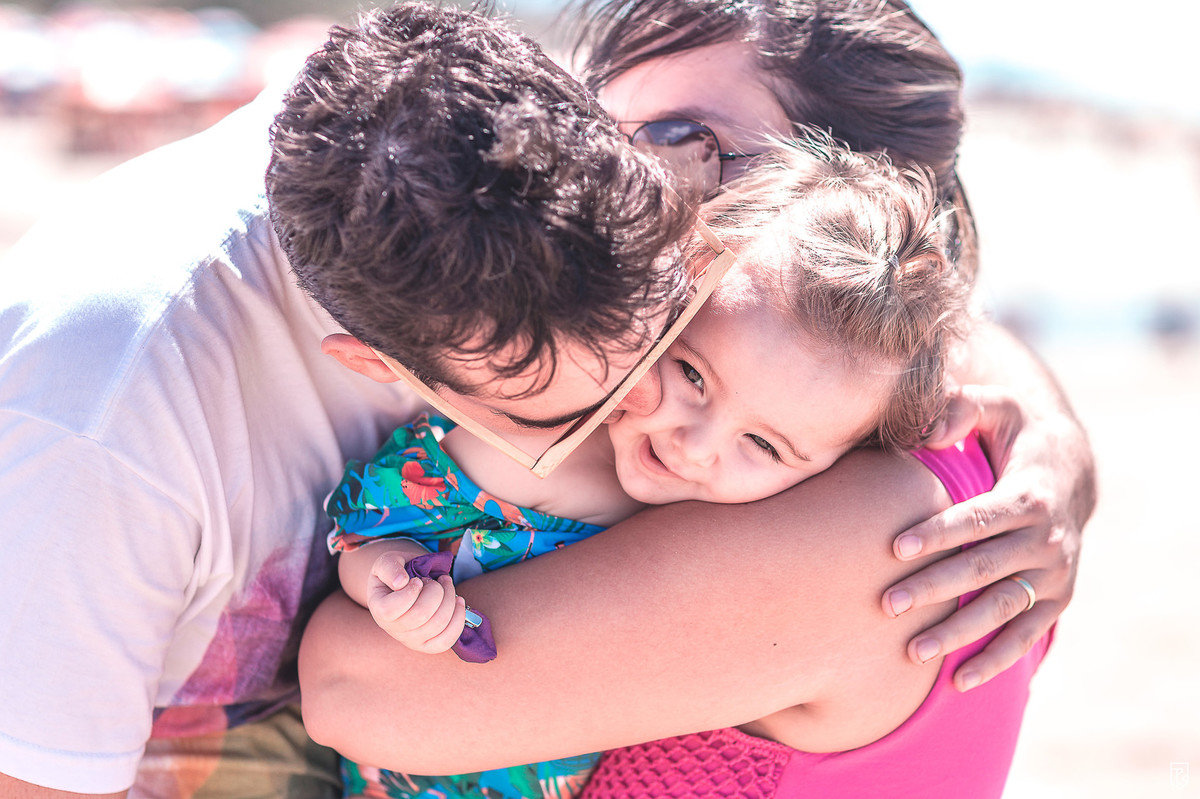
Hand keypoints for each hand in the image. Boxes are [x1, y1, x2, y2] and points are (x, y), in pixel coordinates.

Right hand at [366, 550, 467, 653]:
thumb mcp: (387, 561)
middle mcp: (393, 629)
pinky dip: (458, 618)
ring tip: (447, 586)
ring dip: (450, 599)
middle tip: (437, 580)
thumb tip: (401, 582)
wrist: (406, 585)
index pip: (391, 609)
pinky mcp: (428, 645)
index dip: (410, 592)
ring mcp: (411, 640)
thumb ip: (389, 567)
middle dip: (436, 591)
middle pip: (421, 615)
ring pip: (438, 624)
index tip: (418, 580)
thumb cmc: (397, 573)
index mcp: (378, 609)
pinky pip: (446, 641)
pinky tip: (458, 601)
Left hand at [882, 385, 1091, 690]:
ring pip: (1003, 610)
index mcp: (1030, 496)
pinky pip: (1026, 637)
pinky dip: (996, 661)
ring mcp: (1055, 575)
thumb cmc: (1015, 434)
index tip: (893, 547)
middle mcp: (1048, 541)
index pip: (978, 518)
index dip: (938, 532)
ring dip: (960, 633)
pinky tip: (958, 681)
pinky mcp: (1055, 600)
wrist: (1071, 469)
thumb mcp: (998, 408)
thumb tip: (926, 428)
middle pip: (985, 569)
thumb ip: (962, 409)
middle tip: (887, 604)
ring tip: (912, 652)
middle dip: (935, 588)